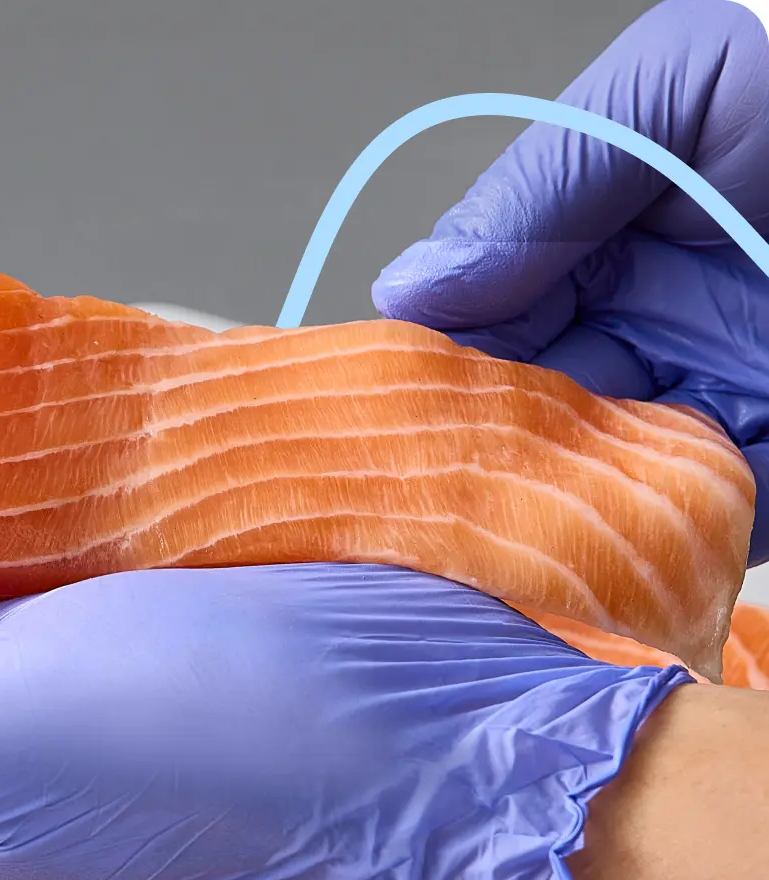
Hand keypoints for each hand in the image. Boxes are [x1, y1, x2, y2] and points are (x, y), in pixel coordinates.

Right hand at [372, 0, 768, 561]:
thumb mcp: (682, 83)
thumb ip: (543, 183)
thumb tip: (415, 285)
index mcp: (610, 233)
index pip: (492, 316)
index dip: (441, 365)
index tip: (392, 412)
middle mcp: (652, 320)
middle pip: (537, 412)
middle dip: (491, 458)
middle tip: (433, 506)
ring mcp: (718, 393)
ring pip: (605, 478)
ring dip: (562, 516)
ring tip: (504, 551)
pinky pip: (703, 514)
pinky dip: (660, 543)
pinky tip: (603, 563)